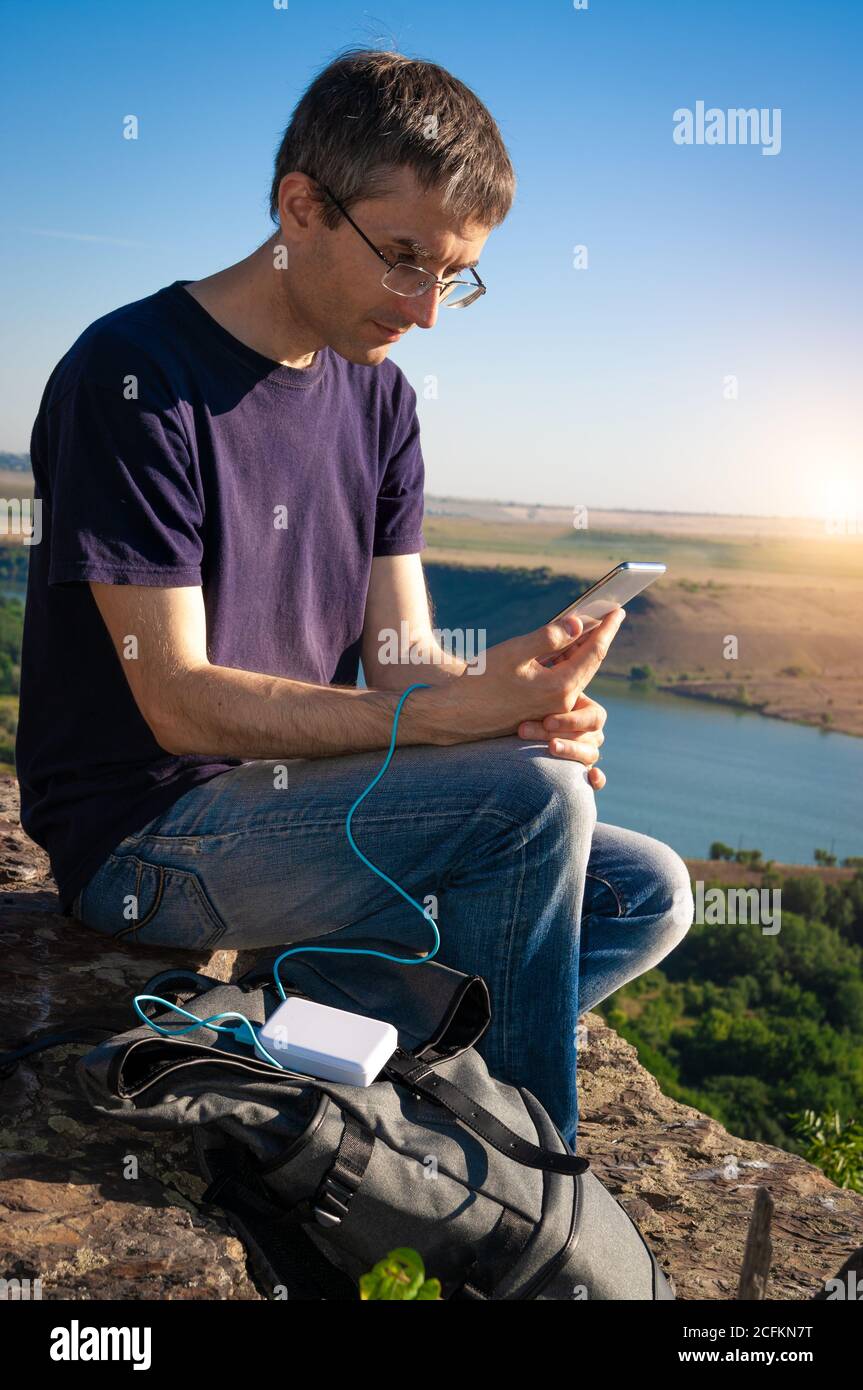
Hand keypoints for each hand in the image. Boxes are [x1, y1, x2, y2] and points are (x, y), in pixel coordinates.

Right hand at [426, 606, 625, 748]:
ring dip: (579, 650)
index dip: (607, 628)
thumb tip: (578, 624)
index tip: (618, 610)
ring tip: (582, 627)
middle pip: (589, 663)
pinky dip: (565, 663)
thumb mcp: (514, 652)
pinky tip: (559, 649)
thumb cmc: (480, 682)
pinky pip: (562, 683)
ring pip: (575, 673)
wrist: (455, 715)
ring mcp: (551, 710)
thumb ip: (548, 637)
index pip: (594, 651)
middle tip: (609, 615)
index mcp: (560, 687)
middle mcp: (561, 702)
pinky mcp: (539, 711)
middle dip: (598, 637)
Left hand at [517, 694, 607, 788]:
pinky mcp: (582, 774)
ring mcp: (589, 754)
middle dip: (555, 734)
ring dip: (569, 751)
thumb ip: (547, 689)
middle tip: (526, 731)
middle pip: (585, 736)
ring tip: (550, 747)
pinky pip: (597, 781)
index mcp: (590, 712)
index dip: (571, 720)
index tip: (547, 720)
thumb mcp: (541, 696)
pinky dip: (597, 780)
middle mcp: (593, 734)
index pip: (593, 717)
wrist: (522, 731)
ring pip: (589, 755)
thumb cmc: (532, 708)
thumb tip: (547, 664)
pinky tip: (592, 776)